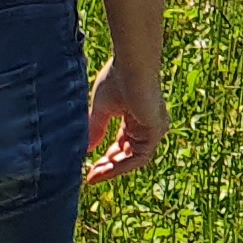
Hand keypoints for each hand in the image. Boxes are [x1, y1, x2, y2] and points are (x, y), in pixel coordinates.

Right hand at [84, 59, 166, 183]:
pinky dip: (122, 165)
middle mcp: (147, 125)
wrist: (131, 66)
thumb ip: (96, 129)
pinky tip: (105, 169)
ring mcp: (154, 129)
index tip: (89, 168)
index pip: (122, 144)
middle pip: (128, 154)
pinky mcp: (156, 131)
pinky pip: (140, 157)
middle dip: (109, 166)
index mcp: (136, 117)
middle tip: (91, 176)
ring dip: (114, 169)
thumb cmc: (118, 79)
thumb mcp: (102, 109)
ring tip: (95, 176)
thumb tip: (87, 149)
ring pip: (134, 159)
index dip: (107, 158)